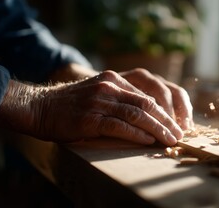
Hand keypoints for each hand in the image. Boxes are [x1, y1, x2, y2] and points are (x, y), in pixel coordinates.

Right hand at [50, 64, 193, 130]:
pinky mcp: (90, 117)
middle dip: (166, 120)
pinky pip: (119, 126)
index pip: (147, 96)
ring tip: (170, 139)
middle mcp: (109, 86)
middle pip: (146, 104)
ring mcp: (99, 101)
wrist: (40, 106)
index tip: (175, 124)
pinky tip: (147, 140)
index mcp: (113, 79)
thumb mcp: (98, 93)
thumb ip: (120, 99)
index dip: (164, 111)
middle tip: (178, 134)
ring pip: (137, 114)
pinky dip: (136, 134)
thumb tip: (146, 115)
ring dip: (157, 128)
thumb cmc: (71, 104)